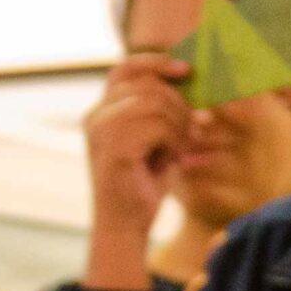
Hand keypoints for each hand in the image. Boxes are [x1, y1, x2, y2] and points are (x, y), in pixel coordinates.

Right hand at [81, 55, 192, 290]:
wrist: (125, 227)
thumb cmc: (142, 186)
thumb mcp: (155, 140)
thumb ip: (162, 111)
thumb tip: (188, 80)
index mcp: (101, 112)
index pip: (125, 69)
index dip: (156, 62)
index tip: (186, 69)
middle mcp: (95, 116)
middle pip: (147, 85)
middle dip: (179, 104)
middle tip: (194, 128)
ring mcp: (101, 130)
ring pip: (154, 103)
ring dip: (178, 125)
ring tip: (180, 148)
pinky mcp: (114, 147)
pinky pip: (156, 125)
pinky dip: (173, 140)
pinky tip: (172, 159)